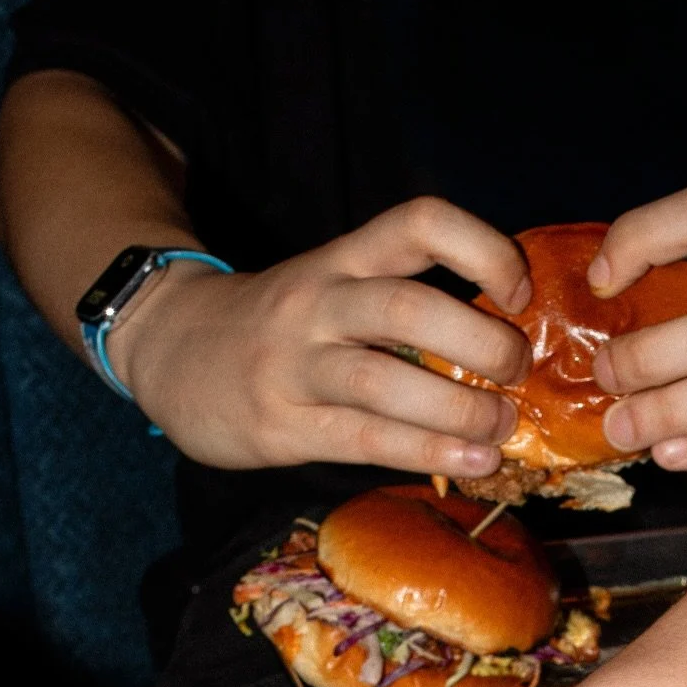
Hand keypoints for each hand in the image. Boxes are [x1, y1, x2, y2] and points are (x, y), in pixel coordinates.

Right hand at [108, 197, 532, 477]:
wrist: (167, 349)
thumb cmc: (278, 326)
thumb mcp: (331, 287)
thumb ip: (400, 305)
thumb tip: (501, 348)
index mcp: (342, 258)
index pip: (418, 223)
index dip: (482, 249)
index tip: (519, 292)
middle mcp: (319, 302)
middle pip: (408, 308)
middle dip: (481, 342)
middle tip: (517, 371)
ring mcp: (296, 366)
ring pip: (385, 381)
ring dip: (459, 409)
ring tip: (501, 428)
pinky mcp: (282, 426)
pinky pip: (365, 439)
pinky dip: (428, 452)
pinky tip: (473, 463)